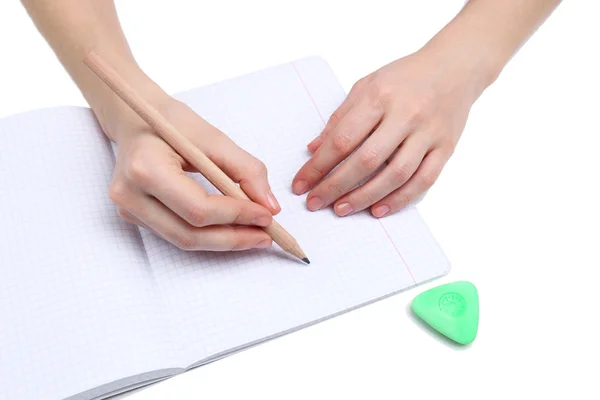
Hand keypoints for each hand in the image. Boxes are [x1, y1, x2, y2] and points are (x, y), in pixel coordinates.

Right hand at [105, 94, 280, 250]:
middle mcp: (130, 195)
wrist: (135, 119)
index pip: (198, 208)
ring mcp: (128, 209)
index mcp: (145, 168)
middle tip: (265, 235)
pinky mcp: (134, 216)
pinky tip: (231, 229)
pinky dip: (208, 235)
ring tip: (254, 235)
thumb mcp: (214, 138)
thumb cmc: (172, 123)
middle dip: (233, 237)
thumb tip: (270, 206)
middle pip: (189, 234)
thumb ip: (246, 171)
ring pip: (184, 240)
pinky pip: (177, 234)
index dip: (236, 216)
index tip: (266, 215)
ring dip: (223, 241)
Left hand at [292, 49, 488, 217]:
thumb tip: (314, 150)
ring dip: (365, 197)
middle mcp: (406, 115)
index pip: (342, 139)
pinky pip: (423, 181)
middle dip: (336, 186)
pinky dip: (399, 199)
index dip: (318, 166)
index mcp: (380, 96)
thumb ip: (340, 118)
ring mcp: (428, 134)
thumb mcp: (366, 86)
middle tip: (315, 202)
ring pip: (396, 175)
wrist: (455, 67)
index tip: (301, 184)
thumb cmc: (405, 77)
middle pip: (366, 160)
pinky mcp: (446, 148)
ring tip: (341, 209)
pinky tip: (378, 210)